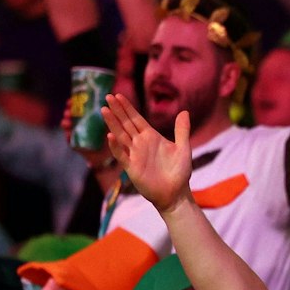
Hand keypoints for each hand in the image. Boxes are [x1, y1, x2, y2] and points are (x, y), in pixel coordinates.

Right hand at [103, 94, 192, 211]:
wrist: (176, 194)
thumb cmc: (179, 172)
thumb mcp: (183, 149)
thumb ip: (182, 131)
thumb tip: (185, 111)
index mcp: (151, 137)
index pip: (136, 119)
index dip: (127, 108)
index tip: (118, 95)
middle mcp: (140, 144)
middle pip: (126, 124)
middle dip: (117, 111)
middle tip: (108, 96)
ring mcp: (134, 155)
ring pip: (121, 136)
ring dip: (112, 124)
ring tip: (104, 110)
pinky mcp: (132, 168)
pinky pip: (121, 155)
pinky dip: (115, 147)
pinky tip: (110, 136)